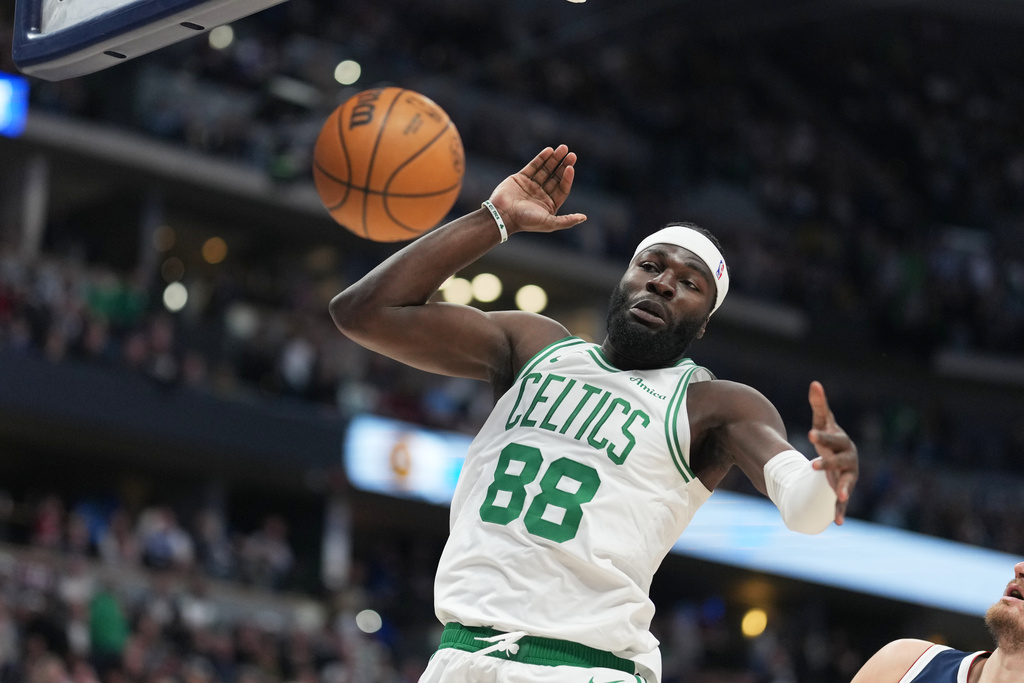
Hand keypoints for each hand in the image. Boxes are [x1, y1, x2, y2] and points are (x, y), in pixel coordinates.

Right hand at [488, 145, 587, 234]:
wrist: (502, 215)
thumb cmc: (526, 221)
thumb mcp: (549, 223)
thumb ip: (567, 221)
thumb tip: (584, 218)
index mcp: (548, 205)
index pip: (562, 188)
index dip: (567, 178)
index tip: (570, 168)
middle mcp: (541, 195)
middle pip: (555, 177)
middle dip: (563, 165)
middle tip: (572, 154)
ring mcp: (530, 185)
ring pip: (545, 169)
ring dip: (554, 159)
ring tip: (563, 148)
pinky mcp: (520, 178)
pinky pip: (533, 166)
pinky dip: (541, 158)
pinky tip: (549, 151)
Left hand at [807, 380, 857, 524]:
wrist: (840, 457)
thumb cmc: (829, 437)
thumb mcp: (823, 422)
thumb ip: (819, 405)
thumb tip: (815, 383)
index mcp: (841, 442)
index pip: (831, 438)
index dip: (822, 436)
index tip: (809, 434)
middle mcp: (848, 459)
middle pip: (840, 461)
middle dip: (828, 463)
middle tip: (813, 465)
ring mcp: (847, 476)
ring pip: (847, 483)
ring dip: (843, 489)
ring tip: (840, 497)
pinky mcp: (842, 489)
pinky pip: (843, 502)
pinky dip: (840, 512)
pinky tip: (838, 523)